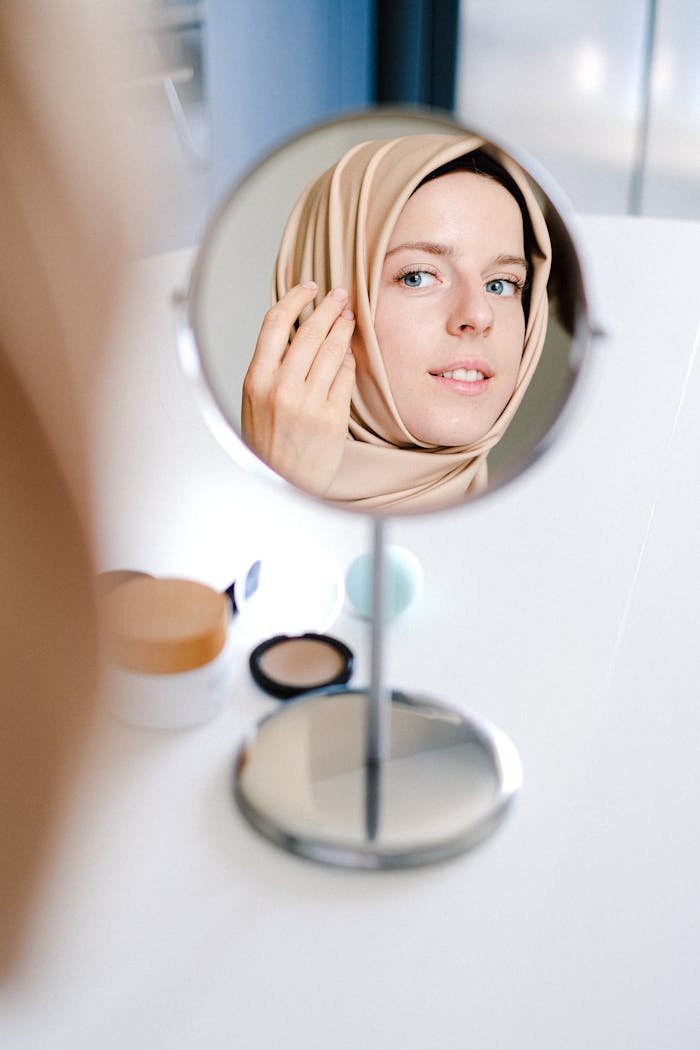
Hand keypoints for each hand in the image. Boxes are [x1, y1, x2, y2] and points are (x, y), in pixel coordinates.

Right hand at [241, 283, 355, 496]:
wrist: (283, 483)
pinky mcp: (332, 418)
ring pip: (333, 350)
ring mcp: (309, 403)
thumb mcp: (254, 401)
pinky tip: (349, 354)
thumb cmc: (267, 443)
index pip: (276, 323)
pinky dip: (349, 360)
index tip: (309, 288)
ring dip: (344, 328)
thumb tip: (297, 329)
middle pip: (310, 331)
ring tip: (348, 318)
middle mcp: (282, 389)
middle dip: (329, 307)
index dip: (295, 298)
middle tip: (341, 295)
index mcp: (257, 380)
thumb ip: (271, 366)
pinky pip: (346, 376)